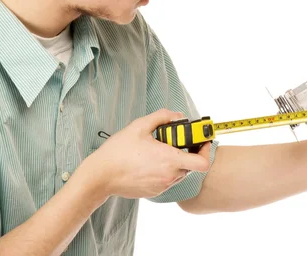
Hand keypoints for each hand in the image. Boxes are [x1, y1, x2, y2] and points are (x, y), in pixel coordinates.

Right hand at [83, 109, 211, 199]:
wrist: (100, 176)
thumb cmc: (118, 152)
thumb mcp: (139, 126)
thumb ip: (162, 117)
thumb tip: (178, 116)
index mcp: (169, 160)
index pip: (202, 162)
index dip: (206, 150)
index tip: (201, 141)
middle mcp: (169, 176)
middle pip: (191, 165)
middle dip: (187, 152)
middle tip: (175, 141)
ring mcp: (162, 186)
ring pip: (179, 173)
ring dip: (175, 162)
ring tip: (158, 151)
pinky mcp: (155, 192)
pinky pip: (167, 180)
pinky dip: (164, 170)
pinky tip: (149, 162)